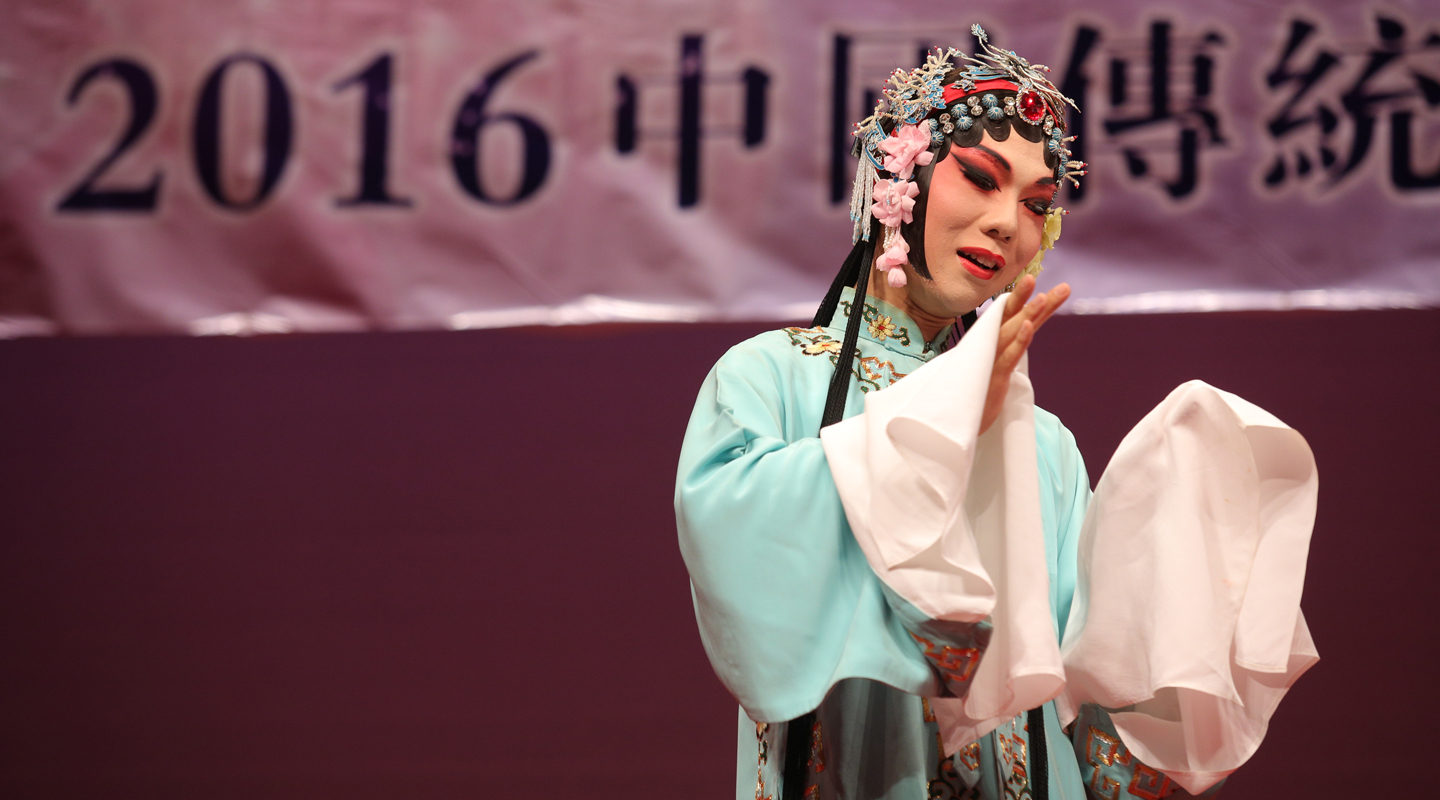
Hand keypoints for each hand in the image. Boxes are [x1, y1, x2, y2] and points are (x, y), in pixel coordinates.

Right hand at [979, 276, 1069, 435]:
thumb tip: (1010, 340)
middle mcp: (988, 348)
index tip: (1036, 281)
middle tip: (1033, 276)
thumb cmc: (972, 397)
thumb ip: (1001, 354)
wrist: (950, 424)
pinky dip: (1019, 341)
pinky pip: (1009, 357)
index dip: (1023, 301)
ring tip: (1044, 295)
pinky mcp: (994, 379)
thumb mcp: (989, 372)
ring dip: (1028, 314)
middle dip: (1022, 297)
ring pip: (1011, 333)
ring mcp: (991, 361)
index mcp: (989, 345)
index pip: (1008, 318)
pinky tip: (1029, 327)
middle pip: (1009, 318)